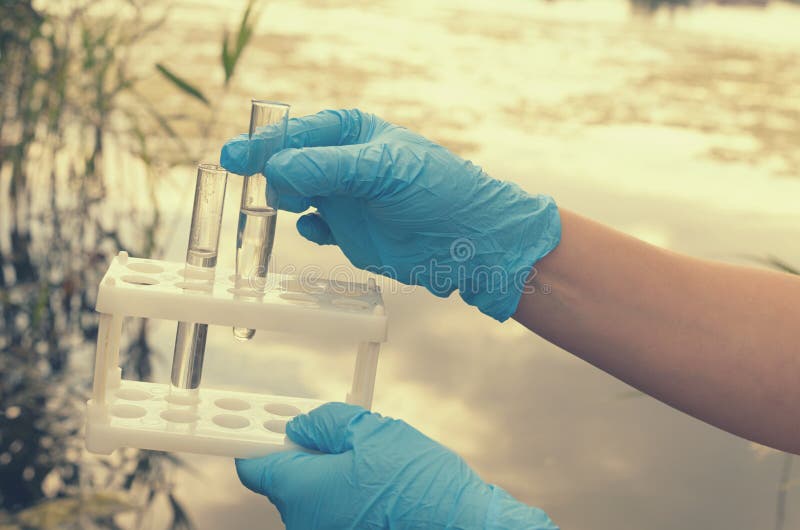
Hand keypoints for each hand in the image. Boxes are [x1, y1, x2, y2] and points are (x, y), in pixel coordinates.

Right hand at [220, 109, 560, 320]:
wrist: (469, 241)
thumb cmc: (436, 191)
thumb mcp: (383, 171)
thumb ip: (328, 169)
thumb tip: (276, 169)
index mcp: (352, 134)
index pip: (299, 133)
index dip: (265, 145)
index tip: (235, 157)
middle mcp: (343, 164)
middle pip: (289, 163)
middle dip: (270, 173)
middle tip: (261, 189)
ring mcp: (344, 199)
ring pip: (296, 196)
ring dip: (282, 201)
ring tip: (284, 207)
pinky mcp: (348, 233)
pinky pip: (315, 228)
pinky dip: (307, 230)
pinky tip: (311, 230)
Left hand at [235, 402, 557, 529]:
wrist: (463, 528)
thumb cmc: (419, 483)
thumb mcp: (371, 431)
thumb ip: (326, 423)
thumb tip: (300, 424)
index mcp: (301, 490)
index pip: (253, 463)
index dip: (256, 437)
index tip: (263, 422)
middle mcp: (303, 523)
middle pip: (286, 480)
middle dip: (305, 454)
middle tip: (338, 434)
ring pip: (313, 499)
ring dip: (330, 477)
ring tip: (372, 463)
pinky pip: (333, 515)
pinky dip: (346, 498)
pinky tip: (377, 486)